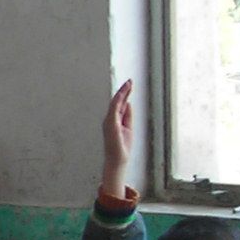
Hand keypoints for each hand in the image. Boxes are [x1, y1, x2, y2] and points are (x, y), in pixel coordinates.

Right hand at [100, 80, 133, 200]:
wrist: (118, 158)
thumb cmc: (121, 146)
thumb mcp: (128, 127)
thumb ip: (127, 115)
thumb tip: (128, 103)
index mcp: (114, 120)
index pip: (120, 104)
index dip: (125, 94)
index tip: (129, 85)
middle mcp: (110, 118)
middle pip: (117, 101)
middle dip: (123, 91)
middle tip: (130, 81)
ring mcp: (109, 121)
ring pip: (115, 103)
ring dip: (122, 93)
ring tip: (128, 84)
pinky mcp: (111, 124)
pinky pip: (114, 109)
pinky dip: (118, 101)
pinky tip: (122, 94)